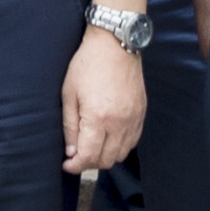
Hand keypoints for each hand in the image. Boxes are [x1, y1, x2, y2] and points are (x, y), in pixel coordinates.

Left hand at [61, 29, 144, 177]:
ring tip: (93, 145)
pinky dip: (120, 146)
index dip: (75, 166)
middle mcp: (119, 123)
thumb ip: (70, 126)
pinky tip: (109, 137)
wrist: (115, 44)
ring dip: (106, 156)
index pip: (89, 157)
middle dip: (89, 163)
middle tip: (78, 155)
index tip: (68, 164)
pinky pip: (133, 142)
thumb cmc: (87, 65)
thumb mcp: (69, 94)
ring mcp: (133, 119)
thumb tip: (71, 152)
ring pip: (121, 154)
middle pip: (106, 160)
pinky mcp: (141, 113)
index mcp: (98, 118)